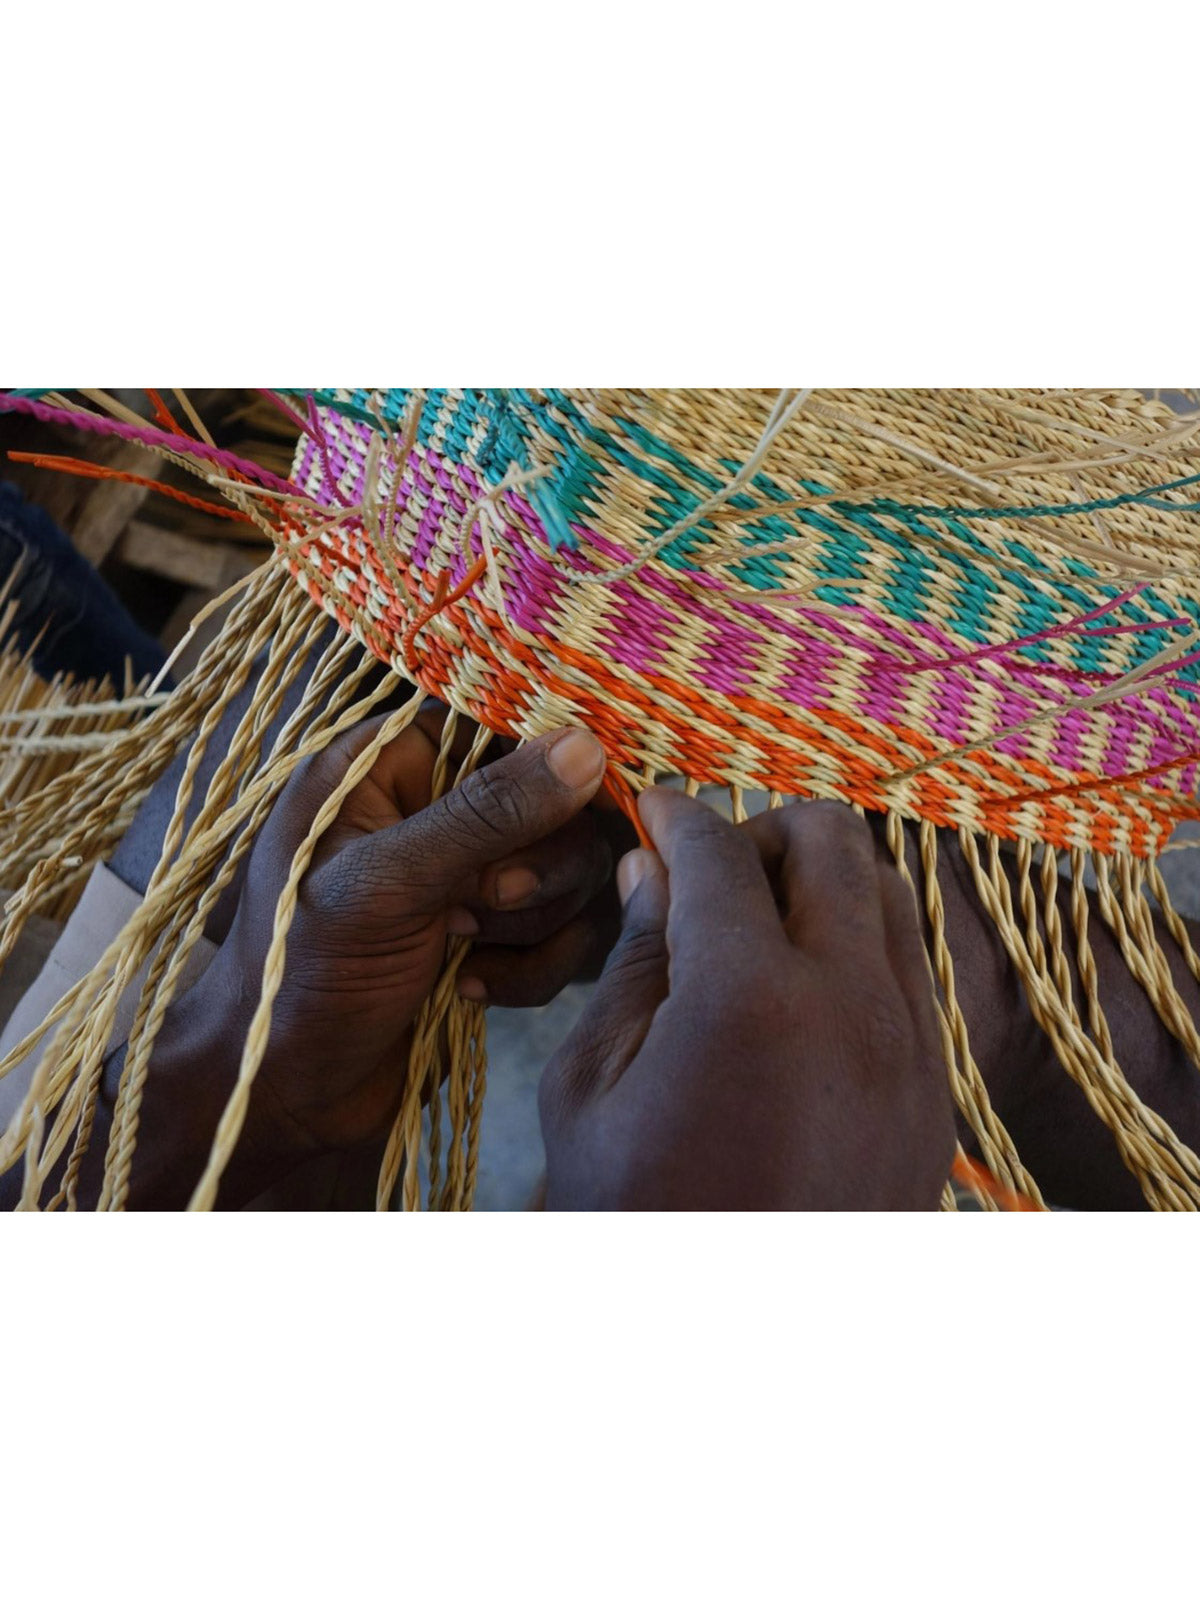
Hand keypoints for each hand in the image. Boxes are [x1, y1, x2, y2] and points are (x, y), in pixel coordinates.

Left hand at [187, 714, 612, 1162]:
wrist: (283, 1099)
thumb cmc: (300, 975)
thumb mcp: (387, 885)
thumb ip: (486, 814)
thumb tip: (584, 747)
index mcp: (384, 766)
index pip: (497, 723)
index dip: (544, 760)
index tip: (565, 807)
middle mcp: (431, 810)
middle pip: (553, 801)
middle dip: (534, 866)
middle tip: (480, 901)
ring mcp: (466, 877)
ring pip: (568, 871)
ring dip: (529, 923)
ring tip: (461, 949)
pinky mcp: (491, 939)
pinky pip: (562, 934)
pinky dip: (530, 969)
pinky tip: (468, 988)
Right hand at [538, 791, 954, 1209]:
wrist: (724, 1352)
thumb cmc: (631, 1219)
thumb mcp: (591, 1089)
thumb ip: (631, 962)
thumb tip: (653, 868)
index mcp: (750, 1000)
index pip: (721, 851)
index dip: (678, 816)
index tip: (653, 811)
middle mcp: (853, 1008)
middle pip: (834, 841)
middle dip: (764, 833)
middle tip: (710, 875)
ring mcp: (910, 1053)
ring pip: (888, 897)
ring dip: (821, 885)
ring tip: (755, 933)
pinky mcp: (935, 1096)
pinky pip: (910, 975)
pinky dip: (857, 950)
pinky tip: (798, 998)